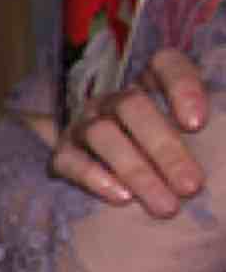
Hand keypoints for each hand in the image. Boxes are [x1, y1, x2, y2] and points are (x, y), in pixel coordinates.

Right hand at [49, 51, 210, 217]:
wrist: (118, 182)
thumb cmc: (174, 159)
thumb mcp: (206, 141)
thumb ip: (224, 138)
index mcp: (153, 85)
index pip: (165, 64)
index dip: (181, 87)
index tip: (198, 124)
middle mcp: (116, 100)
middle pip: (133, 107)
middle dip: (166, 149)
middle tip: (193, 186)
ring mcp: (84, 125)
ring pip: (102, 134)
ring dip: (137, 170)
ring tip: (166, 206)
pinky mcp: (62, 154)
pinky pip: (70, 161)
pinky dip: (95, 177)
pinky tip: (122, 198)